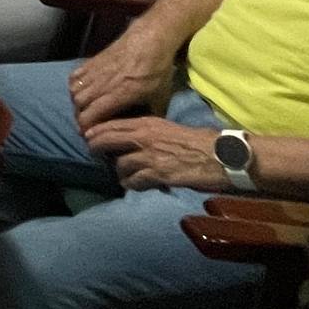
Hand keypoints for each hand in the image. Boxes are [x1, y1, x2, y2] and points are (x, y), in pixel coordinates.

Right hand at [69, 31, 177, 129]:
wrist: (151, 39)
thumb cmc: (157, 70)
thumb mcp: (160, 98)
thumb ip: (150, 116)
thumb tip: (145, 131)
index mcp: (119, 95)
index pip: (90, 116)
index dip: (87, 129)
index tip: (91, 137)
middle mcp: (103, 84)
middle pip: (79, 105)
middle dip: (81, 118)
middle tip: (88, 125)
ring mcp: (96, 71)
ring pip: (74, 91)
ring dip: (77, 103)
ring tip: (85, 109)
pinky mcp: (92, 61)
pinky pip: (74, 77)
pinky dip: (75, 87)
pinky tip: (84, 91)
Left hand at [83, 118, 227, 191]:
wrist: (220, 154)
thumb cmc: (199, 141)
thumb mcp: (169, 129)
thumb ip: (149, 133)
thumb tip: (132, 141)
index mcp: (148, 123)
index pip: (112, 124)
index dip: (96, 131)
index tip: (88, 136)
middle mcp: (144, 137)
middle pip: (106, 140)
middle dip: (96, 148)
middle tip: (95, 155)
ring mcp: (150, 156)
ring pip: (119, 165)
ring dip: (119, 172)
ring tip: (123, 176)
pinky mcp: (158, 174)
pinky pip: (134, 182)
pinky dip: (132, 185)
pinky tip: (136, 185)